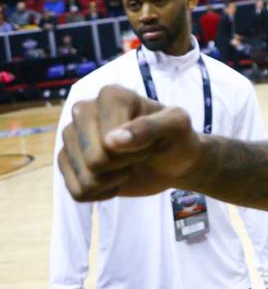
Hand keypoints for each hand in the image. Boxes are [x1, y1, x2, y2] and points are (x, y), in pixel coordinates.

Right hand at [58, 85, 200, 200]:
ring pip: (85, 178)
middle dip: (123, 165)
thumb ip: (149, 128)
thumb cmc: (177, 138)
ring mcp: (72, 137)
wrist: (174, 161)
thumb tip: (110, 141)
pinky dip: (102, 193)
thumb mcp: (176, 127)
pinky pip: (78, 192)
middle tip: (139, 154)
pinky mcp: (68, 162)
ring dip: (113, 180)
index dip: (135, 149)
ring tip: (127, 165)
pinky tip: (115, 179)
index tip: (151, 141)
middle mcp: (84, 111)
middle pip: (94, 159)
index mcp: (110, 95)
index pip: (109, 139)